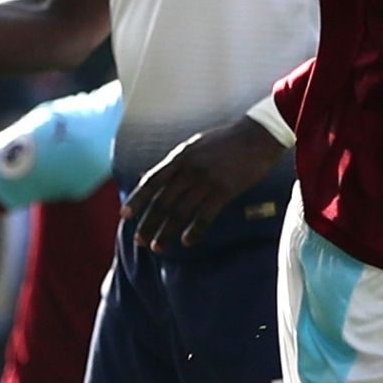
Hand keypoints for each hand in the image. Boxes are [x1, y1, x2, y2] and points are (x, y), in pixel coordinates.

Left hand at [122, 117, 286, 252]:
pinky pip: (205, 216)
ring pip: (180, 212)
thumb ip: (173, 163)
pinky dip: (194, 231)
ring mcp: (207, 180)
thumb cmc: (225, 141)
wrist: (257, 135)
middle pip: (163, 201)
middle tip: (139, 240)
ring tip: (158, 247)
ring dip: (166, 232)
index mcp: (181, 157)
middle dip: (148, 223)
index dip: (137, 199)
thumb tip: (147, 177)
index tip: (124, 215)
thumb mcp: (194, 145)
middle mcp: (190, 169)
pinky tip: (186, 242)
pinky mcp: (225, 190)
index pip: (152, 181)